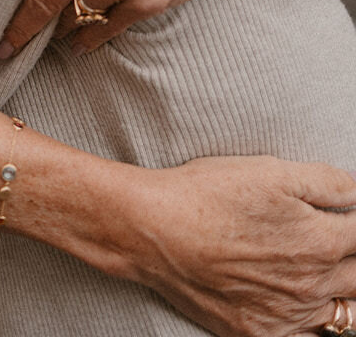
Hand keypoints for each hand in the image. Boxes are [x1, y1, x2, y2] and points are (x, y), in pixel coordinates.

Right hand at [111, 156, 355, 336]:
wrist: (155, 231)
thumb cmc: (209, 193)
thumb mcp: (271, 171)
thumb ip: (327, 183)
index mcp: (321, 241)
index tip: (350, 221)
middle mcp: (312, 286)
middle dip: (355, 260)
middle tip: (342, 247)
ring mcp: (287, 316)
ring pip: (341, 317)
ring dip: (343, 296)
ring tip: (333, 278)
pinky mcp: (259, 333)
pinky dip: (313, 323)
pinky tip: (304, 307)